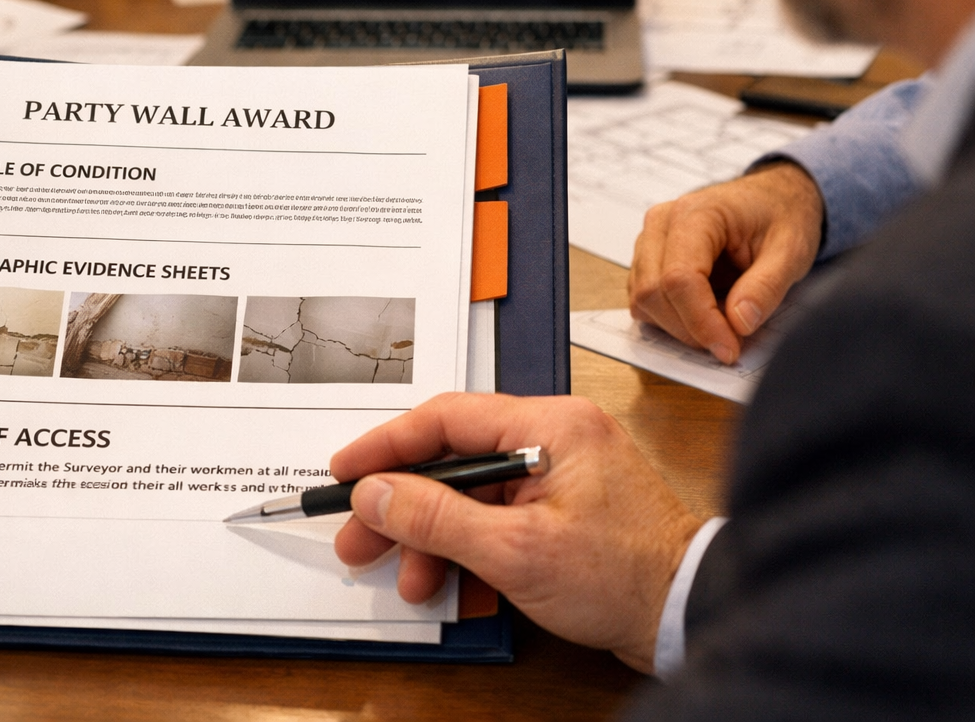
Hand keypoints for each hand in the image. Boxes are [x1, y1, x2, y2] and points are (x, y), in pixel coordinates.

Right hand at [332, 393, 701, 673]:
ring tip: (406, 578)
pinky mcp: (562, 511)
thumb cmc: (628, 577)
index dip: (385, 446)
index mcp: (550, 425)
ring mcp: (559, 475)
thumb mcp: (515, 551)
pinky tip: (448, 584)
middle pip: (452, 460)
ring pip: (470, 496)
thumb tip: (375, 495)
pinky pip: (495, 519)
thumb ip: (436, 519)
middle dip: (402, 507)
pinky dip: (467, 551)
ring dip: (432, 539)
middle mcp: (555, 438)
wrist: (692, 618)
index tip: (345, 471)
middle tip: (359, 537)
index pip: (445, 419)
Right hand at [628, 161, 823, 363]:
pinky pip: (643, 300)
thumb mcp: (791, 250)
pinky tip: (702, 314)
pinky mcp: (647, 259)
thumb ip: (766, 286)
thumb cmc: (781, 216)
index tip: (729, 349)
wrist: (773, 198)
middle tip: (729, 344)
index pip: (679, 278)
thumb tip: (739, 323)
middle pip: (652, 292)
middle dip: (688, 329)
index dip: (701, 321)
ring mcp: (649, 240)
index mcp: (696, 214)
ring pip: (642, 299)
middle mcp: (661, 223)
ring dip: (677, 326)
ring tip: (719, 325)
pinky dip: (669, 318)